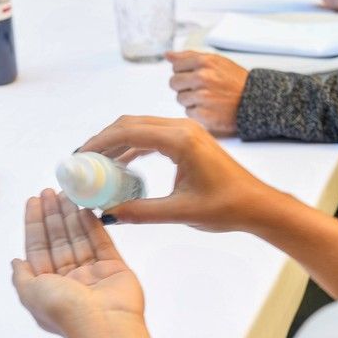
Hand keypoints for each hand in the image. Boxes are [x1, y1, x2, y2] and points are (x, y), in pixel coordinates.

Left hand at [11, 189, 143, 337]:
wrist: (102, 325)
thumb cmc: (62, 308)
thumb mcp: (30, 294)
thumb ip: (22, 276)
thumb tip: (16, 261)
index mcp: (47, 286)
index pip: (38, 248)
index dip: (35, 224)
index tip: (34, 200)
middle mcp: (69, 279)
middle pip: (58, 240)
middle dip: (53, 215)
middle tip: (50, 190)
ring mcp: (93, 273)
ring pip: (79, 238)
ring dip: (71, 215)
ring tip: (67, 192)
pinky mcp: (114, 268)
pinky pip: (101, 242)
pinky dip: (92, 224)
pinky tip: (84, 207)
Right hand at [78, 116, 279, 231]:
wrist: (257, 204)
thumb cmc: (226, 206)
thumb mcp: (180, 212)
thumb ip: (141, 212)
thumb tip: (107, 214)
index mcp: (180, 140)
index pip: (128, 132)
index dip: (100, 142)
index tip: (80, 156)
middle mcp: (182, 128)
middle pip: (130, 124)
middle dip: (103, 139)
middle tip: (82, 159)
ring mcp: (186, 131)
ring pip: (140, 127)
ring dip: (117, 142)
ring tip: (96, 162)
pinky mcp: (188, 139)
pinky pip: (153, 135)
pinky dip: (133, 146)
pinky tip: (121, 164)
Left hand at [166, 51, 247, 137]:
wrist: (256, 102)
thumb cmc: (236, 82)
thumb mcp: (217, 62)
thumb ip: (190, 56)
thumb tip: (168, 55)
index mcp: (204, 61)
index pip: (176, 66)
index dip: (185, 72)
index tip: (196, 76)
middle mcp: (202, 77)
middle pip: (174, 83)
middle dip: (185, 86)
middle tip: (202, 89)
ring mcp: (202, 97)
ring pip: (180, 98)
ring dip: (191, 100)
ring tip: (208, 99)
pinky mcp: (203, 115)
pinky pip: (188, 113)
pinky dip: (198, 113)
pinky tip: (211, 109)